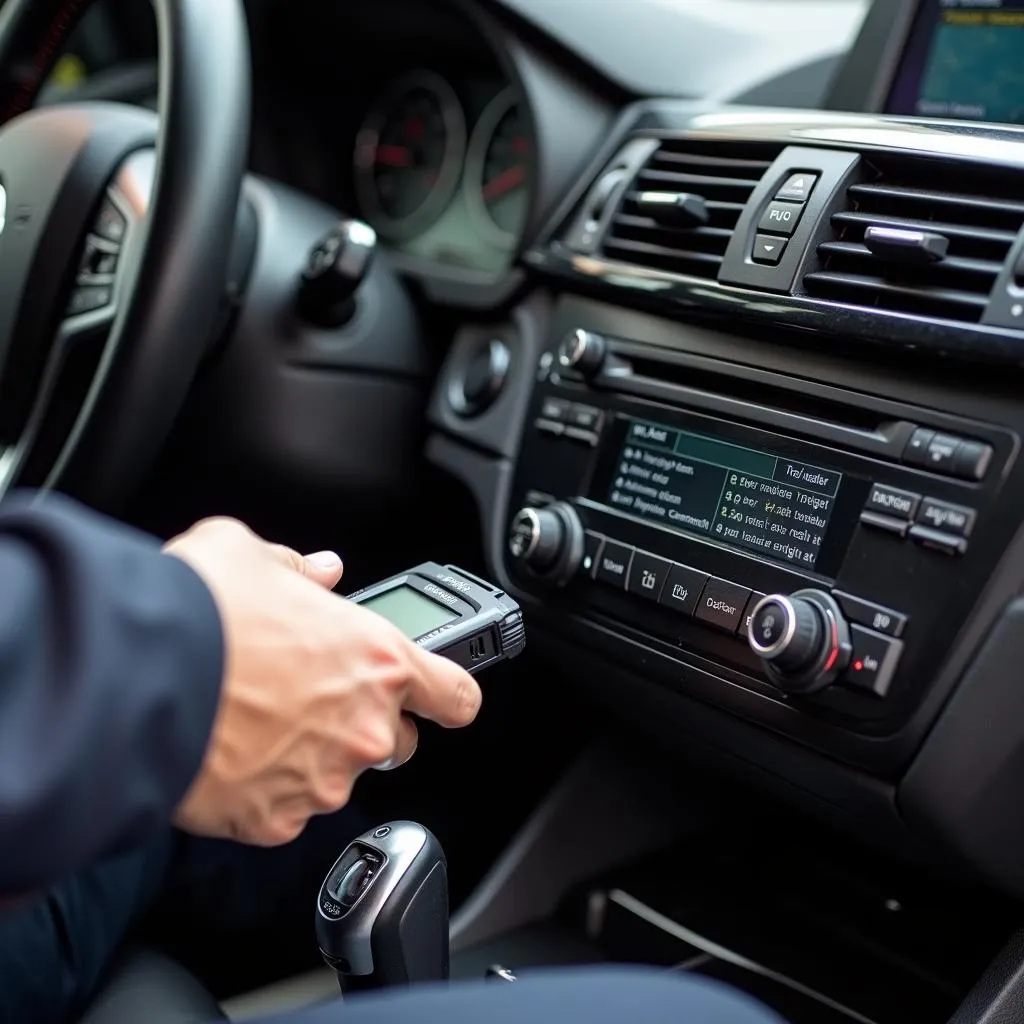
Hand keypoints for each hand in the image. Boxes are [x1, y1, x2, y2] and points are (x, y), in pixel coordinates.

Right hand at [164, 518, 481, 845]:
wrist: (133, 675)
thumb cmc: (200, 609)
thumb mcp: (253, 556)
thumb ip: (302, 570)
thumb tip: (321, 573)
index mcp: (379, 659)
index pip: (457, 696)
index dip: (449, 696)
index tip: (438, 698)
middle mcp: (365, 726)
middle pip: (397, 744)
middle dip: (366, 727)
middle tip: (312, 702)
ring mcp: (324, 781)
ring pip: (338, 779)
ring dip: (311, 758)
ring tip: (255, 723)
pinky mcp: (276, 821)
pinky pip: (284, 809)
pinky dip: (264, 790)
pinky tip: (230, 754)